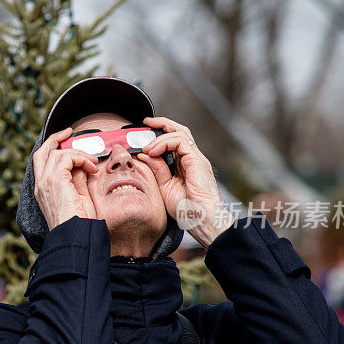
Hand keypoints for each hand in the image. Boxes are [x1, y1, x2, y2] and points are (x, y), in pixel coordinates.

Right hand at [33, 128, 99, 229]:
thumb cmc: (80, 223)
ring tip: (92, 163)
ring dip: (78, 153)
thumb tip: (82, 164)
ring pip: (57, 152)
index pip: (43, 161)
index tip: (67, 139)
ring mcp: (45, 182)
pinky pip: (66, 157)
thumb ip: (77, 178)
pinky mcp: (55, 181)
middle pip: (42, 151)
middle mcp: (41, 185)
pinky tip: (92, 168)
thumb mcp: (79, 196)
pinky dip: (81, 159)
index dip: (53, 147)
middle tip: (70, 131)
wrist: (76, 236)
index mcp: (44, 190)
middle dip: (56, 138)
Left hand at [137, 117, 232, 246]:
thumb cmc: (186, 210)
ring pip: (180, 133)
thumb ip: (156, 170)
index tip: (143, 133)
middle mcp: (193, 159)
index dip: (160, 134)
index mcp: (186, 165)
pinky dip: (164, 143)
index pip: (174, 141)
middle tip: (145, 122)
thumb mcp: (164, 187)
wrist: (201, 221)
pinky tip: (152, 151)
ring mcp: (197, 159)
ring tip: (145, 147)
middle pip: (180, 131)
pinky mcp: (197, 161)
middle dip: (162, 123)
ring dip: (159, 137)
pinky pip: (181, 142)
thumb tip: (144, 154)